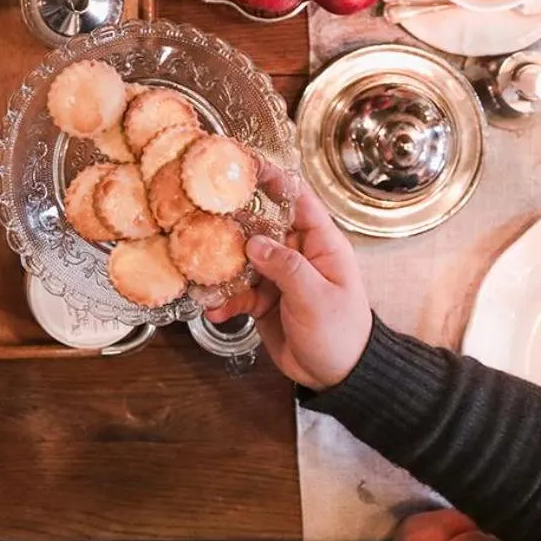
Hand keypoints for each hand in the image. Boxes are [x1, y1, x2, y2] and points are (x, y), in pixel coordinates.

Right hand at [205, 153, 370, 388]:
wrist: (340, 377)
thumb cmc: (341, 332)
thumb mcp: (317, 297)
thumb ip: (286, 267)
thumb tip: (254, 243)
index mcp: (320, 244)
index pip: (298, 200)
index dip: (274, 179)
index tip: (245, 163)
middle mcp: (297, 254)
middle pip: (260, 227)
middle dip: (232, 223)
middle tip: (200, 215)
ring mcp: (279, 278)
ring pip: (244, 260)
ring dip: (222, 266)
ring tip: (199, 269)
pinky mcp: (264, 301)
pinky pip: (239, 292)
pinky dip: (225, 300)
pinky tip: (213, 308)